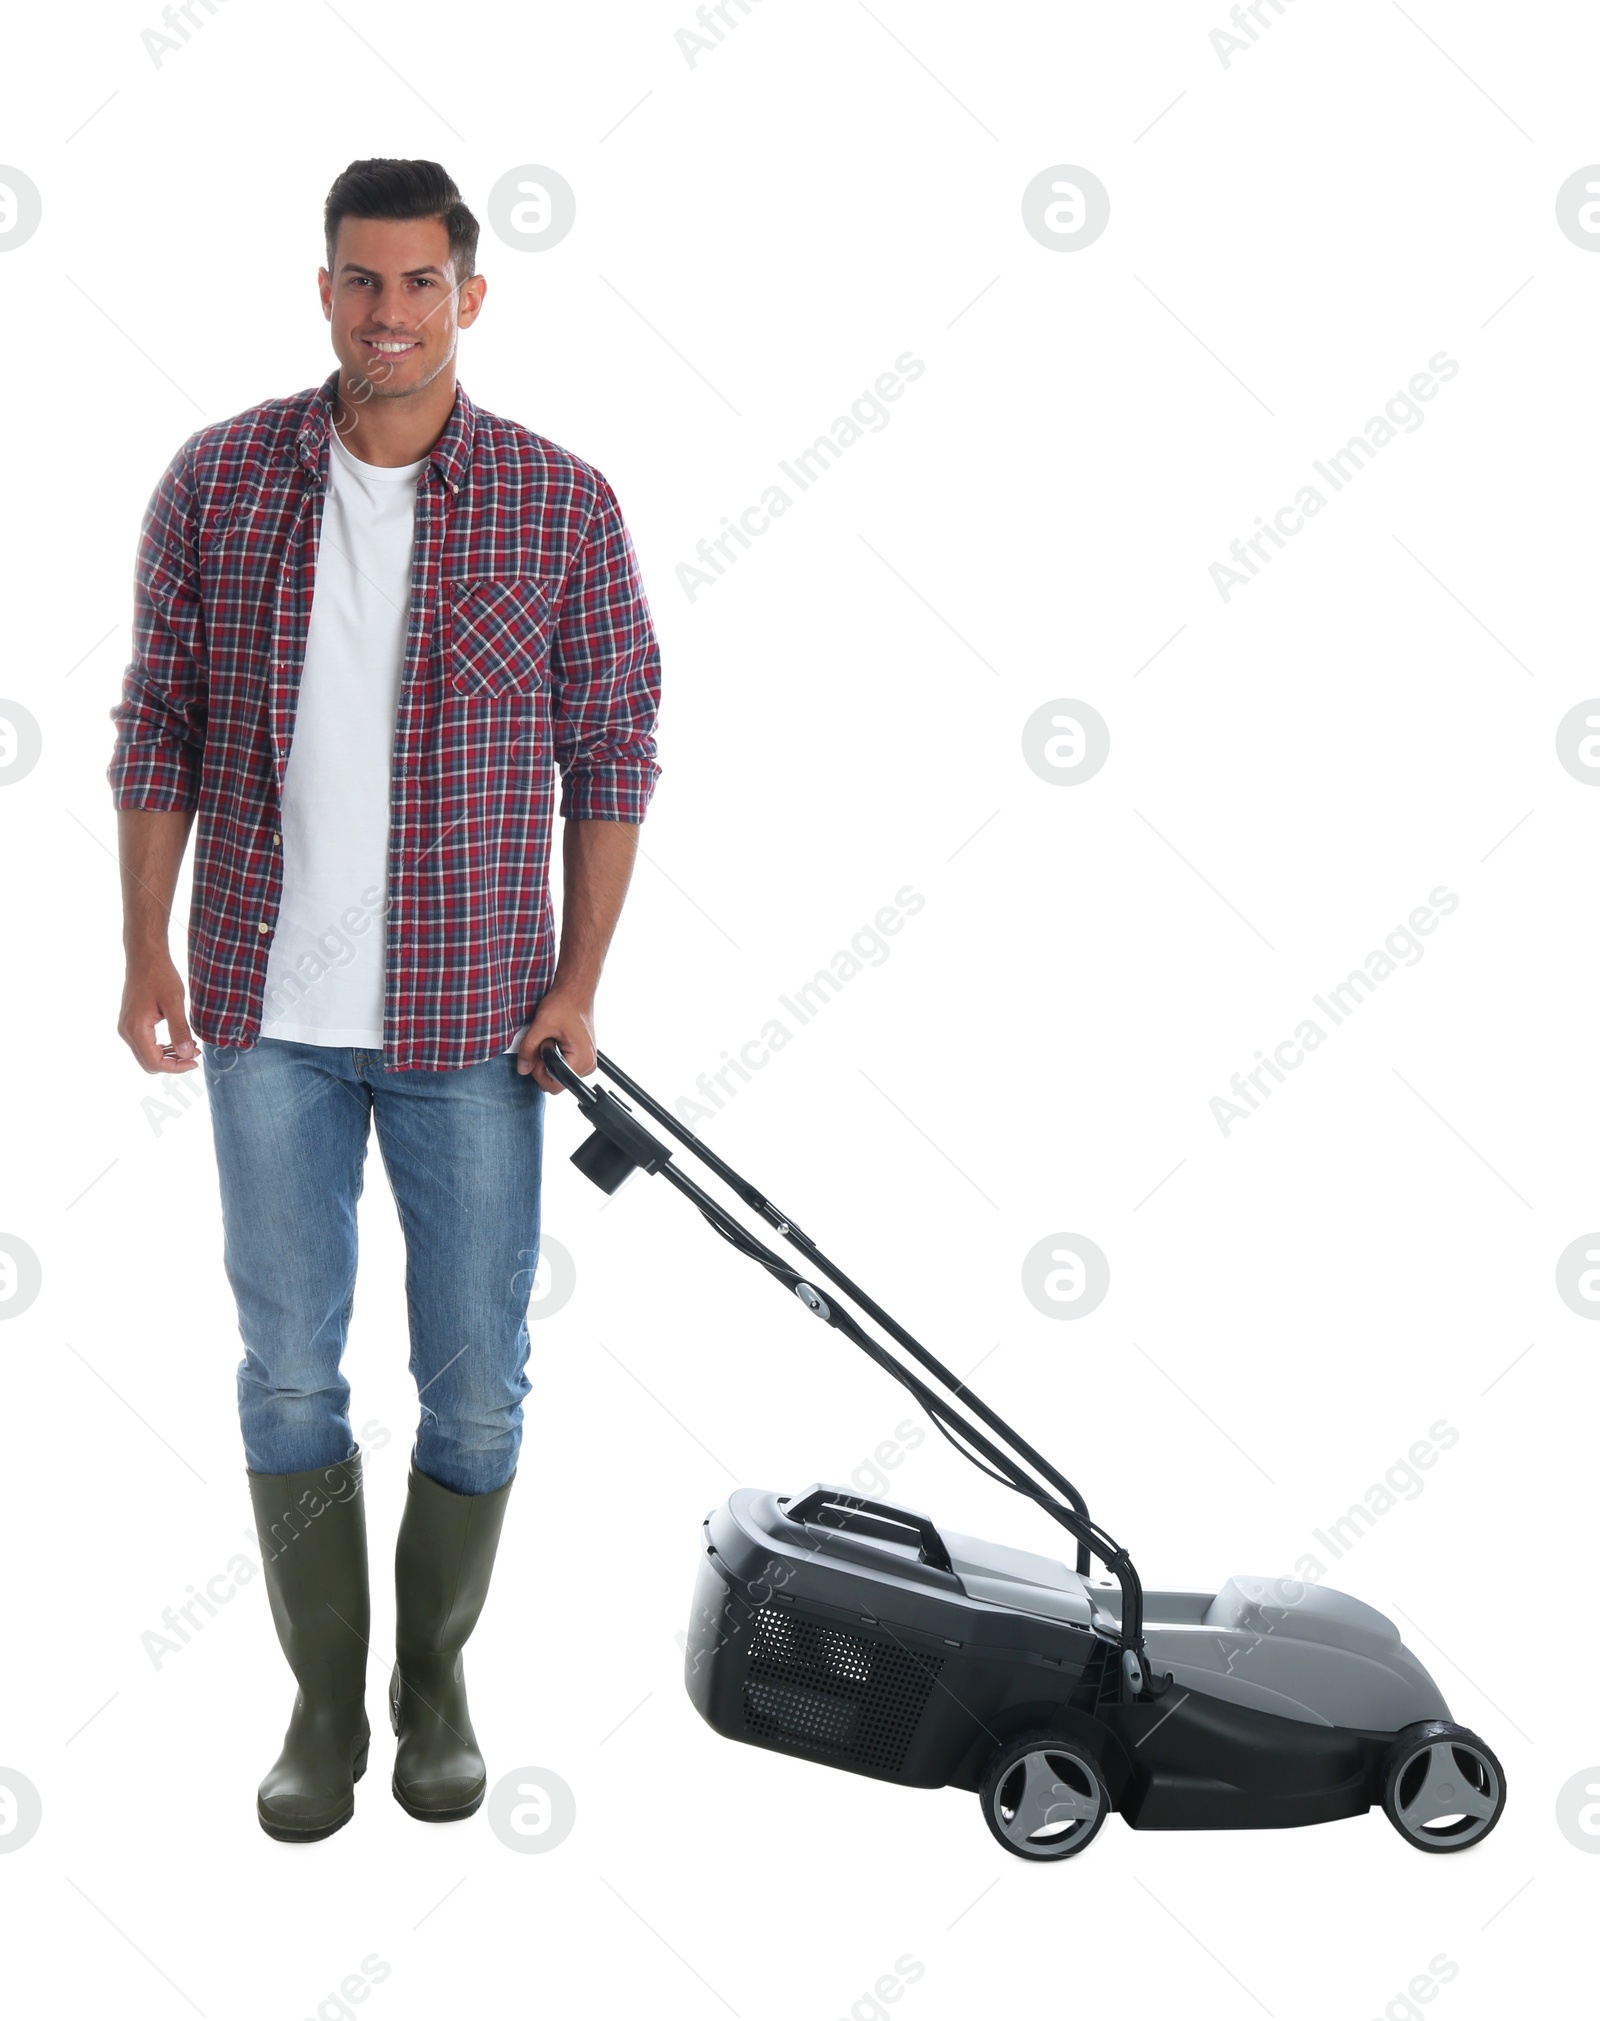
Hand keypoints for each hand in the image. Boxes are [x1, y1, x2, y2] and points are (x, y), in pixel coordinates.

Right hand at [119, 952, 198, 1072]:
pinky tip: (177, 1039)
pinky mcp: (130, 1022)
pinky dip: (161, 1047)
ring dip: (167, 1056)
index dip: (176, 1067)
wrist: (145, 957)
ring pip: (146, 1055)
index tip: (195, 1061)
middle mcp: (126, 1031)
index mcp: (136, 1029)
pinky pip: (144, 1044)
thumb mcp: (174, 1002)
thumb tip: (185, 1054)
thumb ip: (179, 1030)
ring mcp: (126, 1027)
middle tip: (194, 1054)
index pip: (154, 1062)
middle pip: (148, 1062)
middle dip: (172, 1063)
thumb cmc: (160, 976)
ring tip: (189, 1046)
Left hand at [517, 988, 595, 1092]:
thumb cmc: (565, 1003)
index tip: (538, 1053)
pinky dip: (554, 1056)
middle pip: (556, 1082)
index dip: (540, 1073)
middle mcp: (588, 1064)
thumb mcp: (542, 1024)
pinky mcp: (582, 1057)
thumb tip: (522, 1068)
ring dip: (549, 1060)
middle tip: (545, 1042)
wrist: (575, 991)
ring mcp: (586, 1061)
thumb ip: (529, 1048)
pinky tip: (556, 1040)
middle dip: (543, 1065)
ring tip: (551, 1039)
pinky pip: (563, 1066)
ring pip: (558, 1074)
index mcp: (582, 1060)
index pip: (555, 1086)